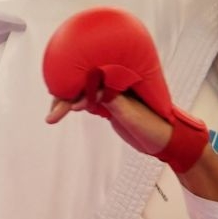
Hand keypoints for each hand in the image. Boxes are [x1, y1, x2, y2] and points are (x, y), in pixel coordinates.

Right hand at [46, 88, 174, 157]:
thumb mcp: (130, 114)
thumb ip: (111, 100)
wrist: (165, 141)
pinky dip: (74, 106)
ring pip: (82, 94)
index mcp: (123, 80)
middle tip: (53, 113)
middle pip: (83, 84)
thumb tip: (89, 93)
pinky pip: (86, 102)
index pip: (92, 77)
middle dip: (65, 97)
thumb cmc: (154, 125)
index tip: (66, 101)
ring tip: (52, 116)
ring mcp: (111, 95)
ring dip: (66, 104)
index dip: (75, 87)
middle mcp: (115, 84)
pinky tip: (62, 112)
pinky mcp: (109, 106)